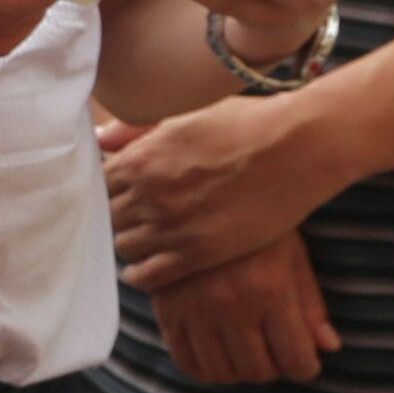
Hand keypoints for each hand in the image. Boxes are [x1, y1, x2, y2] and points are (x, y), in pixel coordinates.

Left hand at [100, 91, 352, 285]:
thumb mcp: (185, 117)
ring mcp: (171, 226)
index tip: (118, 196)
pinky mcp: (197, 254)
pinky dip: (141, 274)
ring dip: (130, 245)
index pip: (97, 185)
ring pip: (124, 246)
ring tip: (141, 244)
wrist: (296, 149)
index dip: (106, 192)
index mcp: (140, 159)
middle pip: (107, 217)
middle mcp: (147, 194)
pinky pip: (148, 275)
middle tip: (130, 222)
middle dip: (116, 218)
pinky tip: (147, 270)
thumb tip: (101, 140)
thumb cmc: (245, 125)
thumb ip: (138, 131)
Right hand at [142, 232, 336, 384]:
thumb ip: (311, 304)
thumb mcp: (292, 255)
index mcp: (270, 291)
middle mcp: (231, 306)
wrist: (193, 200)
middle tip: (275, 352)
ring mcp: (196, 311)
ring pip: (222, 373)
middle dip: (274, 368)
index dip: (305, 367)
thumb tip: (329, 347)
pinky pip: (186, 362)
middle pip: (258, 371)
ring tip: (246, 352)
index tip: (304, 360)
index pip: (296, 360)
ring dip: (239, 371)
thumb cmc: (254, 227)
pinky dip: (205, 369)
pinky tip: (217, 352)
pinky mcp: (168, 312)